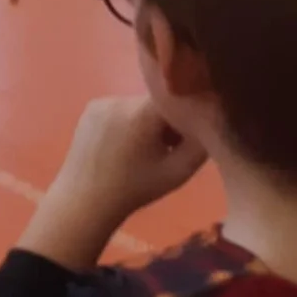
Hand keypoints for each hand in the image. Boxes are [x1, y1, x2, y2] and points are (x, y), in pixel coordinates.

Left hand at [23, 97, 207, 269]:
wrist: (86, 198)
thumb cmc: (136, 187)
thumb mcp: (179, 171)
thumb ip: (201, 144)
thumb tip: (210, 122)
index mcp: (142, 112)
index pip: (177, 99)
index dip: (188, 116)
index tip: (190, 137)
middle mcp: (120, 98)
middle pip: (157, 102)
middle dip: (168, 122)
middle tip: (169, 149)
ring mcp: (101, 101)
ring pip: (139, 105)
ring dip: (148, 122)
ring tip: (145, 151)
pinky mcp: (90, 108)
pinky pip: (120, 109)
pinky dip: (129, 122)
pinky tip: (125, 147)